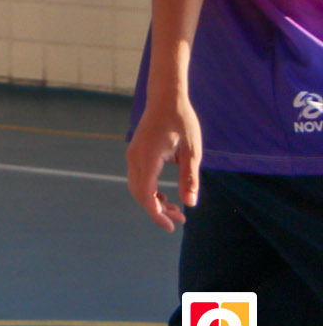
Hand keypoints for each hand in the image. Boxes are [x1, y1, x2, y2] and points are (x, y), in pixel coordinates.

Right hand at [126, 89, 199, 230]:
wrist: (165, 98)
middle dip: (157, 210)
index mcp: (148, 158)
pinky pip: (138, 178)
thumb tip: (190, 205)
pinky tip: (166, 195)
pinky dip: (150, 190)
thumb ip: (190, 178)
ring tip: (176, 209)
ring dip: (154, 201)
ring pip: (137, 187)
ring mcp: (133, 154)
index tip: (171, 227)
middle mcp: (135, 158)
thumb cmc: (182, 122)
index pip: (146, 194)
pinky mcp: (136, 153)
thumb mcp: (192, 152)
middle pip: (139, 194)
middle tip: (180, 219)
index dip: (157, 214)